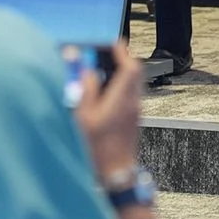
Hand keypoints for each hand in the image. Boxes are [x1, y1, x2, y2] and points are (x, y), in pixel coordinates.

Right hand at [74, 41, 142, 179]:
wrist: (116, 175)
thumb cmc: (99, 150)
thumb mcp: (84, 116)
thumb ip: (86, 88)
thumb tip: (85, 68)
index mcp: (122, 98)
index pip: (130, 65)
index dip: (121, 50)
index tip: (109, 43)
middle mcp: (132, 102)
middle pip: (134, 71)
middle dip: (120, 59)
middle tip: (104, 53)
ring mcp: (134, 111)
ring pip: (132, 82)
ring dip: (119, 72)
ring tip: (100, 70)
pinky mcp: (132, 120)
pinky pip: (129, 94)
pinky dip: (118, 85)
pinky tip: (102, 92)